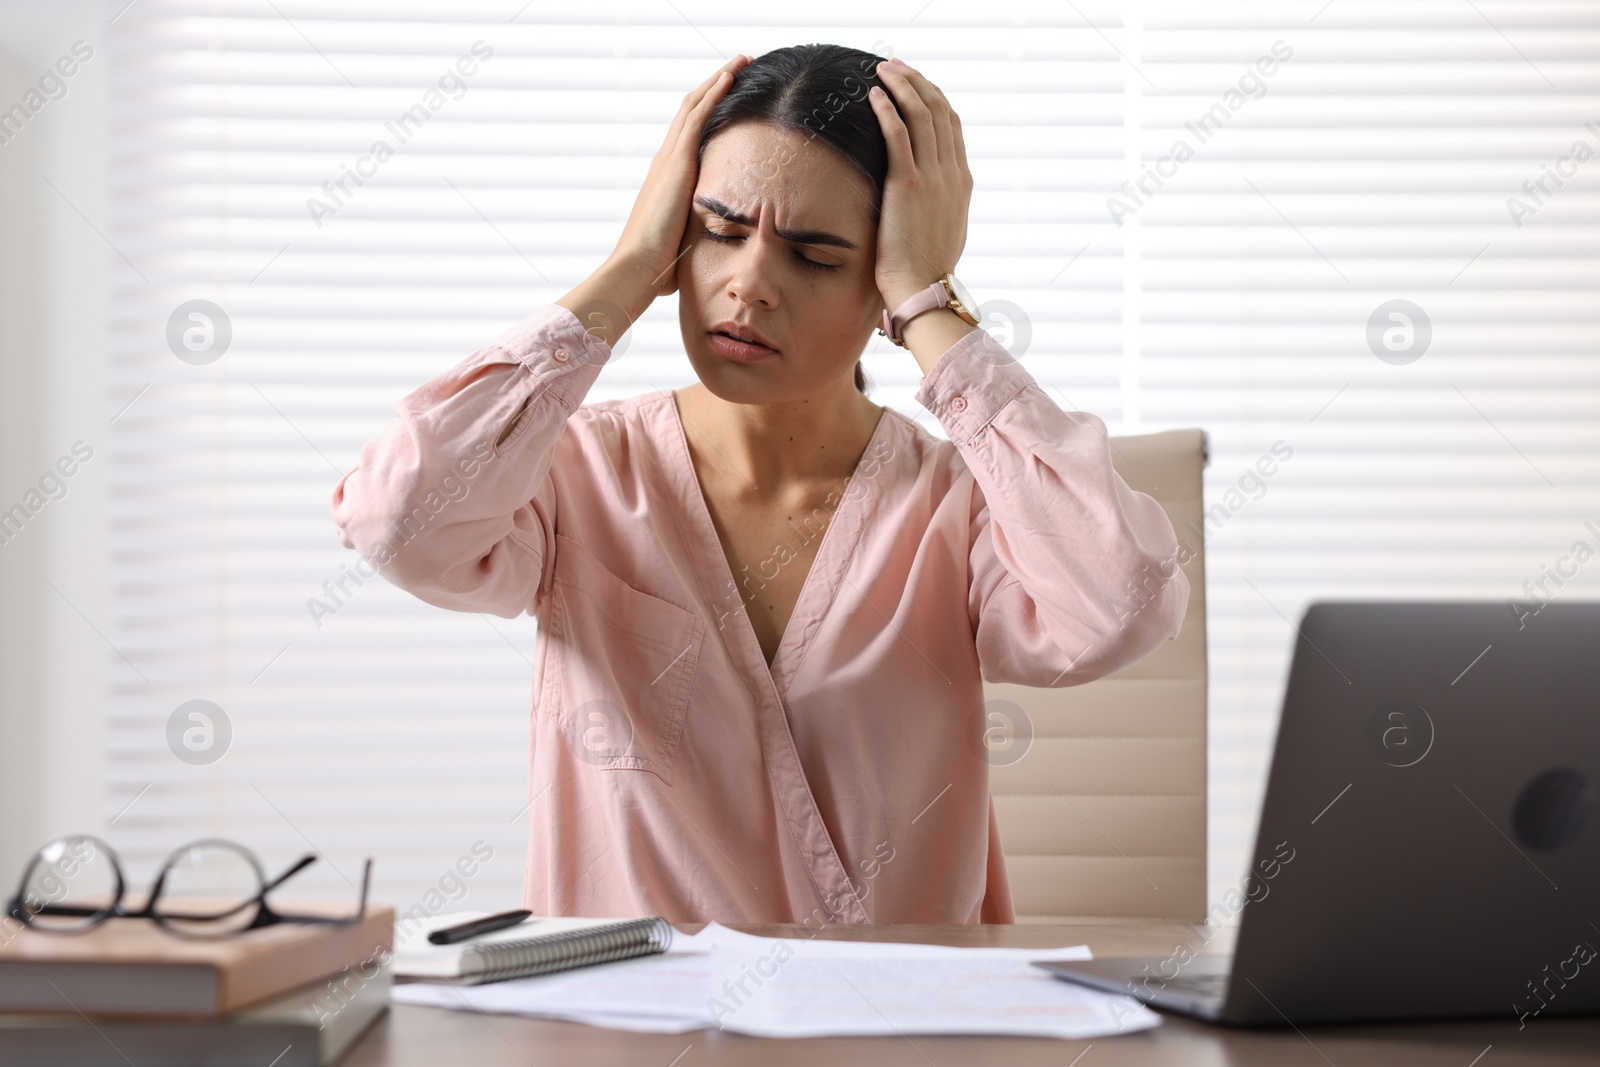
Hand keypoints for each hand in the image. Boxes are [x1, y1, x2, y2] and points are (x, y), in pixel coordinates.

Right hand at [610, 53, 753, 297]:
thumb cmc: (657, 268)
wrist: (638, 267)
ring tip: (741, 61)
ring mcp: (669, 159)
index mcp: (667, 179)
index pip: (688, 133)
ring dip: (718, 80)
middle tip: (739, 66)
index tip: (728, 96)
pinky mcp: (676, 163)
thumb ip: (695, 237)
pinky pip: (697, 118)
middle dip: (714, 85)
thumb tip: (712, 253)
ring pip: (694, 105)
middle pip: (690, 110)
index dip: (707, 110)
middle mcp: (665, 162)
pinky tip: (731, 77)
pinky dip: (714, 94)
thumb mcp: (682, 244)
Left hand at [864, 57, 972, 312]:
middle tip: (896, 65)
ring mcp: (932, 177)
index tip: (916, 83)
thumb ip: (941, 204)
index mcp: (962, 181)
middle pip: (939, 111)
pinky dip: (887, 109)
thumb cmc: (926, 268)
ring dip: (902, 86)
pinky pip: (898, 135)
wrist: (922, 288)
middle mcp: (952, 173)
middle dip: (917, 81)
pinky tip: (874, 94)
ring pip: (921, 115)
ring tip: (883, 69)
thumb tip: (931, 196)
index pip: (952, 125)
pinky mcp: (907, 185)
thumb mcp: (944, 229)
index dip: (934, 97)